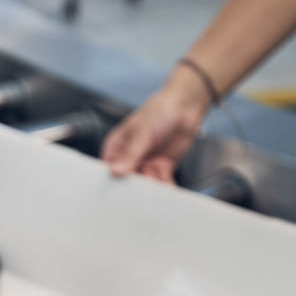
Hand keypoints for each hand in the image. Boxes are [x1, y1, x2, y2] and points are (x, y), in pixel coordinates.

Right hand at [101, 65, 212, 181]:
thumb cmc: (159, 110)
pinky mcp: (161, 165)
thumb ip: (130, 154)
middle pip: (127, 178)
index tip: (120, 187)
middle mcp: (130, 156)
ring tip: (158, 184)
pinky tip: (167, 185)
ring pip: (145, 182)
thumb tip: (116, 171)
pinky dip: (164, 184)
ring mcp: (145, 161)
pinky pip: (160, 180)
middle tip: (142, 189)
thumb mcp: (142, 132)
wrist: (185, 106)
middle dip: (135, 185)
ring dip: (152, 186)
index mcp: (117, 145)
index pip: (109, 167)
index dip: (113, 178)